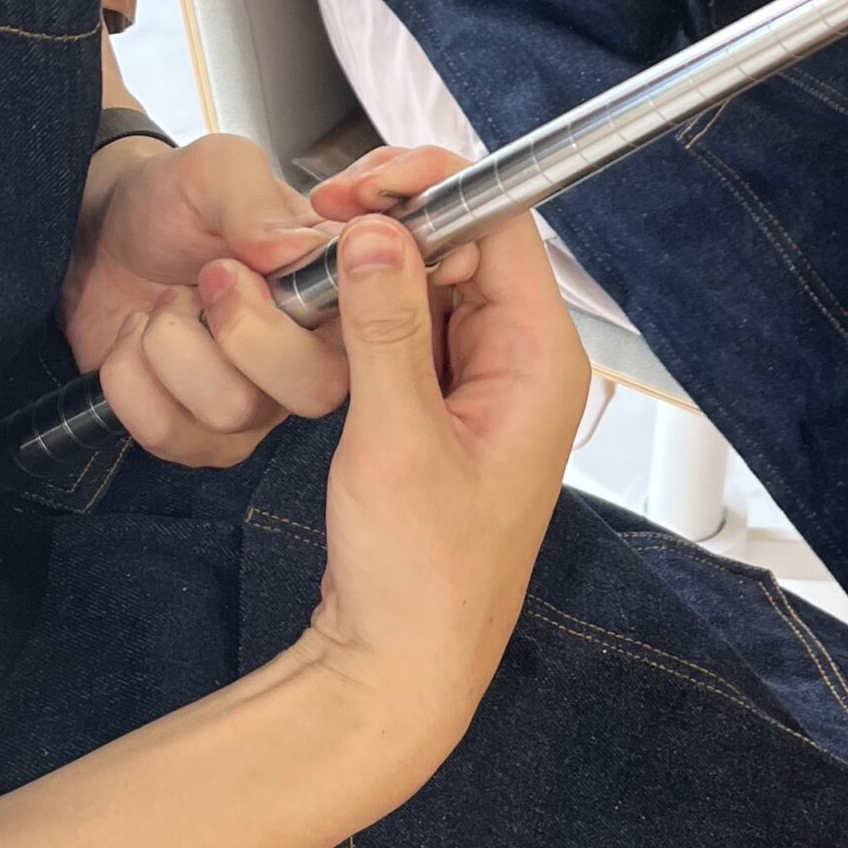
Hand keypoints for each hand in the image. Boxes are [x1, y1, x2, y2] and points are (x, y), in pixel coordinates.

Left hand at [61, 132, 347, 466]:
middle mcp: (317, 356)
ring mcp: (262, 405)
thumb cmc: (176, 200)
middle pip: (317, 391)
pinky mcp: (201, 435)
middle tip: (208, 277)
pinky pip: (171, 435)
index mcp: (342, 291)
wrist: (102, 232)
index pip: (381, 331)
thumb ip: (253, 199)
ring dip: (171, 344)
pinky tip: (135, 340)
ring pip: (233, 413)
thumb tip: (293, 250)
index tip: (246, 267)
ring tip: (167, 303)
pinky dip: (130, 378)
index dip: (323, 310)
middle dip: (240, 330)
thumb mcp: (217, 170)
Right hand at [291, 174, 590, 749]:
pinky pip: (407, 325)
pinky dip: (363, 311)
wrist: (400, 662)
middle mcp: (520, 360)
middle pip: (464, 245)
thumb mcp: (396, 440)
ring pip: (428, 282)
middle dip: (389, 224)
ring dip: (369, 267)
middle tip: (316, 223)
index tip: (361, 185)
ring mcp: (480, 380)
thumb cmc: (422, 575)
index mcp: (540, 360)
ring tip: (308, 269)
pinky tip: (320, 315)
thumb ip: (386, 327)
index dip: (433, 189)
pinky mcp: (441, 401)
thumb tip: (374, 233)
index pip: (502, 226)